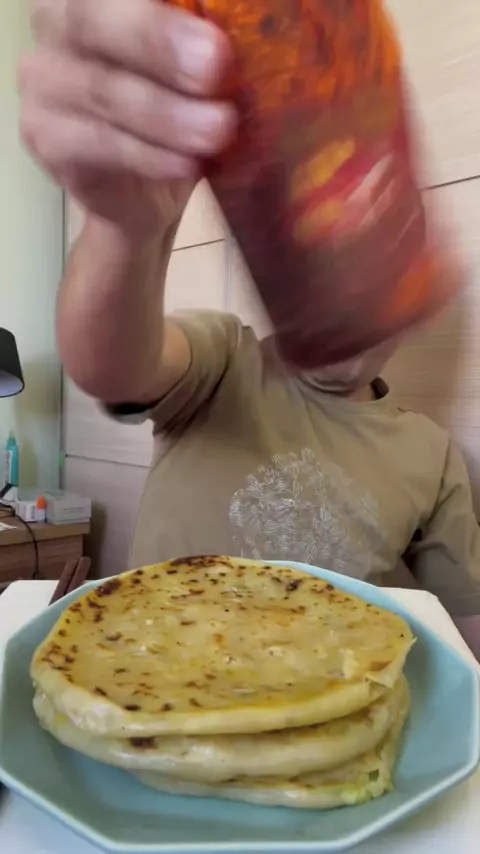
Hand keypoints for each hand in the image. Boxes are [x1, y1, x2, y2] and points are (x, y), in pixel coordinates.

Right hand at [19, 0, 235, 232]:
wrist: (143, 195)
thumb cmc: (178, 109)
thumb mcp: (199, 65)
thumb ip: (205, 41)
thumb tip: (233, 38)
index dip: (155, 10)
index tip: (210, 30)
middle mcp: (55, 20)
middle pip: (93, 19)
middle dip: (157, 41)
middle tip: (215, 64)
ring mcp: (44, 78)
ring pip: (101, 88)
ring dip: (165, 113)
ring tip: (219, 130)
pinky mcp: (44, 134)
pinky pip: (97, 142)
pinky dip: (148, 154)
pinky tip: (187, 164)